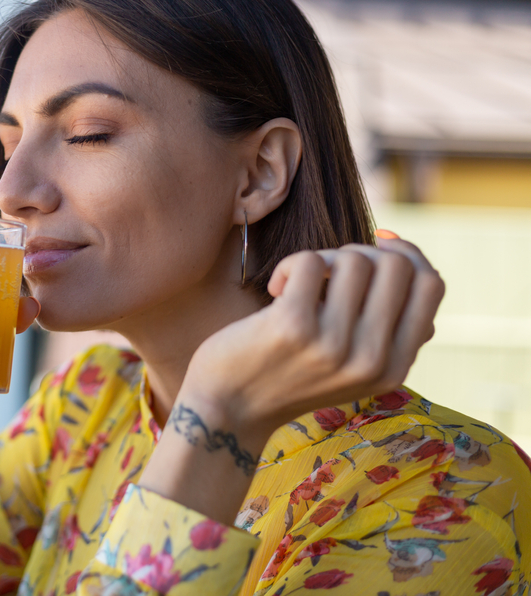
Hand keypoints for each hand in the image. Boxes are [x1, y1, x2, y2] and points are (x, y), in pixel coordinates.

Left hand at [184, 235, 444, 448]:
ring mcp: (333, 345)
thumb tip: (403, 255)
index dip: (407, 254)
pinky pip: (310, 261)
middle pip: (397, 265)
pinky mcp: (293, 326)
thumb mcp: (350, 365)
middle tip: (326, 273)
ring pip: (354, 259)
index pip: (431, 285)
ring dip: (322, 259)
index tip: (376, 247)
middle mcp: (371, 360)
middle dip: (360, 253)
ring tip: (297, 284)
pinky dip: (289, 265)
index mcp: (393, 368)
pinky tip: (274, 290)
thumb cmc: (286, 374)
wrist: (227, 410)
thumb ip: (385, 327)